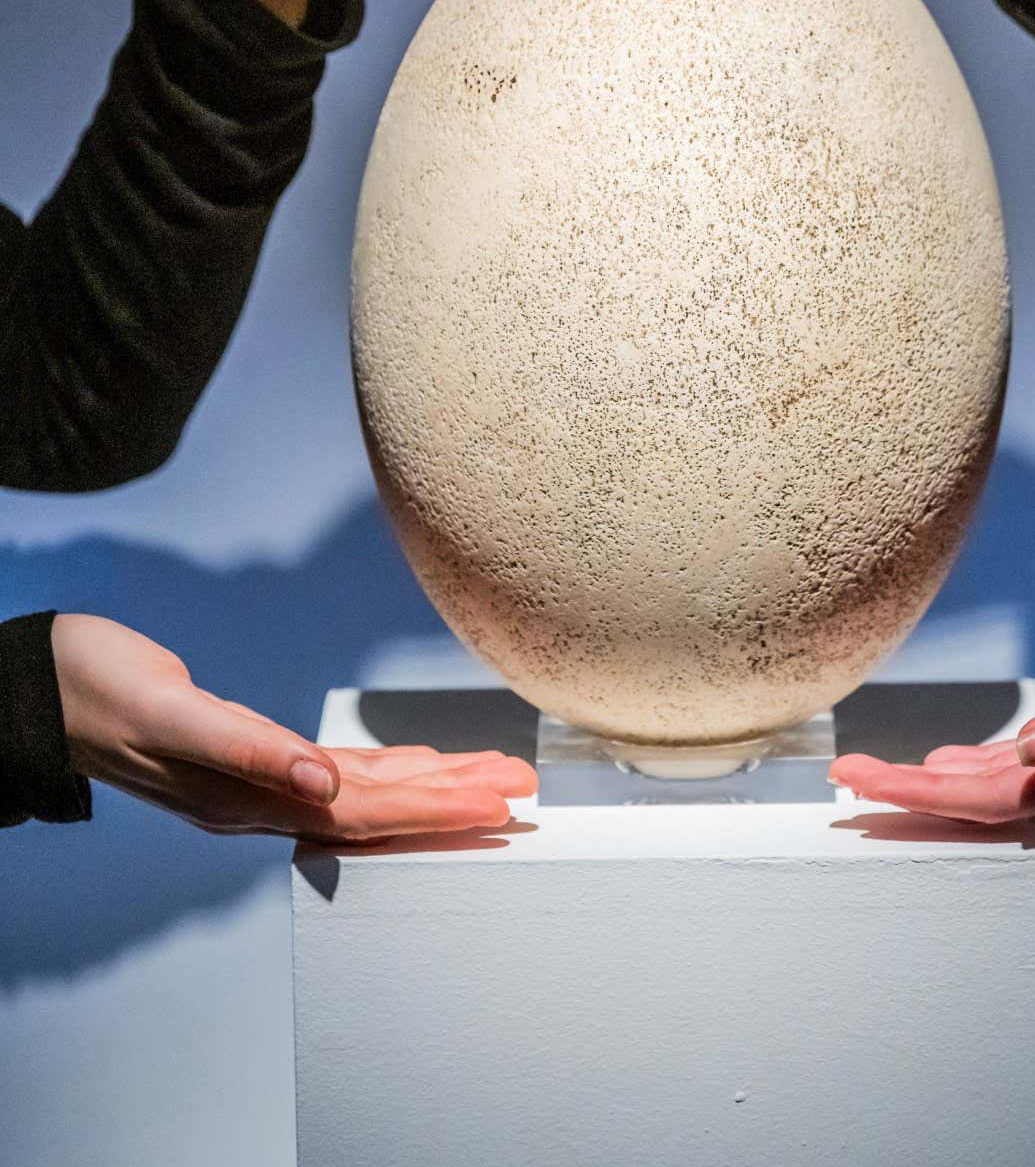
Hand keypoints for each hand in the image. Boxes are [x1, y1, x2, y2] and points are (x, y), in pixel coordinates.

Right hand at [52, 614, 535, 839]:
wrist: (43, 688)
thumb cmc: (97, 691)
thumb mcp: (171, 713)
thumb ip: (245, 750)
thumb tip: (321, 782)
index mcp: (248, 793)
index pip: (364, 811)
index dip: (434, 808)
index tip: (496, 805)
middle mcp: (262, 796)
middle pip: (380, 807)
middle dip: (453, 800)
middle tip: (522, 790)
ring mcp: (257, 780)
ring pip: (364, 791)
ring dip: (429, 786)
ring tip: (490, 777)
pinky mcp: (249, 754)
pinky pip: (334, 771)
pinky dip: (382, 769)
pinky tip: (413, 768)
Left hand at [829, 615, 1034, 822]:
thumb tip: (1031, 743)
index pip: (980, 794)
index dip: (914, 792)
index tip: (858, 782)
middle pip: (971, 798)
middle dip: (902, 794)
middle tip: (840, 781)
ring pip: (988, 787)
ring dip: (929, 784)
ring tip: (875, 778)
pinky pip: (1015, 770)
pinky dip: (971, 768)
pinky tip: (949, 761)